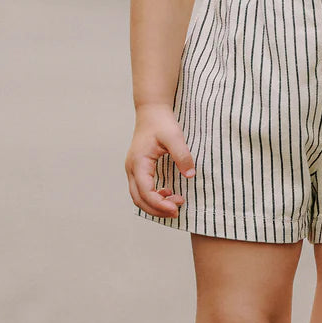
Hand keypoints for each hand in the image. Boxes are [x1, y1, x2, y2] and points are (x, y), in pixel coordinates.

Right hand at [125, 102, 196, 217]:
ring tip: (175, 203)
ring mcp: (132, 169)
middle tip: (177, 211)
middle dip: (157, 209)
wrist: (151, 111)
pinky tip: (168, 193)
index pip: (146, 192)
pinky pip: (141, 189)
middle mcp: (131, 169)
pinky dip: (153, 197)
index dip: (160, 204)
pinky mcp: (137, 169)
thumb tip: (190, 175)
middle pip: (139, 200)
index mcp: (138, 163)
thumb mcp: (175, 137)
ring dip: (155, 204)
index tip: (176, 208)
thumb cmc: (161, 123)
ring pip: (139, 197)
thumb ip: (182, 156)